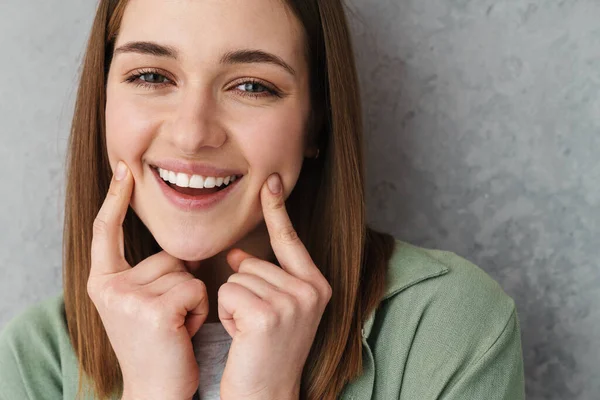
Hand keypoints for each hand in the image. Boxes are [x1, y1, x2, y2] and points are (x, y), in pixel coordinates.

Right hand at [87, 161, 207, 399]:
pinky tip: (184, 332)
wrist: (156, 391)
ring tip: (176, 327)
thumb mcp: (141, 303)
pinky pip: (197, 288)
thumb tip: (180, 252)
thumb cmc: (157, 345)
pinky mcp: (155, 309)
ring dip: (192, 298)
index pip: (107, 231)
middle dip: (180, 283)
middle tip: (169, 319)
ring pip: (185, 272)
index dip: (116, 198)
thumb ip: (150, 273)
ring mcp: (129, 298)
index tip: (123, 169)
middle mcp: (110, 286)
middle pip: (167, 255)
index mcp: (103, 281)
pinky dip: (201, 309)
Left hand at [218, 173, 332, 399]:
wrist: (265, 395)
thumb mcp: (273, 309)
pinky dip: (226, 314)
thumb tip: (237, 255)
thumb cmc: (264, 352)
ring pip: (237, 276)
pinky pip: (228, 291)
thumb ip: (263, 277)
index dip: (279, 210)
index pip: (290, 241)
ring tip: (249, 332)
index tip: (271, 180)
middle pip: (252, 262)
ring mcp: (293, 302)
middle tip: (255, 325)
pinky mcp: (268, 314)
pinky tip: (242, 336)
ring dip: (233, 304)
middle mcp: (311, 291)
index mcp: (316, 286)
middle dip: (243, 290)